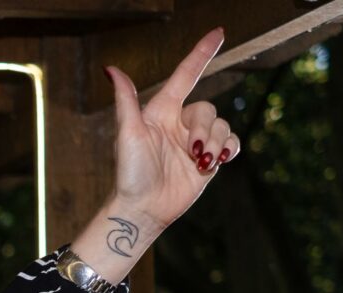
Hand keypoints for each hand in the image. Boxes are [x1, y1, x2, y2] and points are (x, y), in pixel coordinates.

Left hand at [103, 27, 243, 230]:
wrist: (143, 210)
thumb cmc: (130, 173)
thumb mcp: (127, 134)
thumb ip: (125, 100)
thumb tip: (111, 69)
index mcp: (161, 112)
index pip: (186, 75)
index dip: (202, 53)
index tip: (219, 32)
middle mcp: (179, 123)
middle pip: (208, 109)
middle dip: (204, 130)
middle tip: (192, 151)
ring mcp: (194, 142)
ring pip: (222, 126)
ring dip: (215, 143)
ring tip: (201, 162)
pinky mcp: (207, 160)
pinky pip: (231, 142)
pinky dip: (229, 148)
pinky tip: (217, 161)